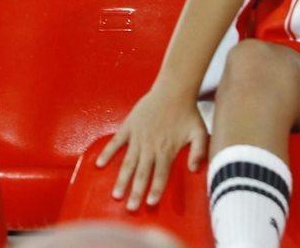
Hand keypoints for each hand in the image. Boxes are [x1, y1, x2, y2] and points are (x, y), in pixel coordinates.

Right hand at [96, 86, 208, 209]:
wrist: (172, 91)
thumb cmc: (188, 113)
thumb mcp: (200, 133)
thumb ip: (199, 152)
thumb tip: (192, 169)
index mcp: (166, 150)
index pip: (160, 175)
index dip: (155, 190)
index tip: (149, 204)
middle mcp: (150, 146)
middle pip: (142, 173)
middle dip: (135, 192)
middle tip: (130, 207)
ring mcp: (137, 137)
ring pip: (128, 162)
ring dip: (121, 179)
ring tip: (115, 194)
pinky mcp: (128, 127)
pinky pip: (116, 143)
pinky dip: (107, 154)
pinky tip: (100, 165)